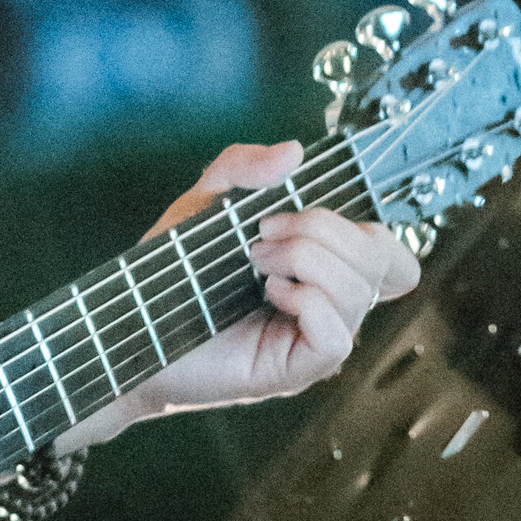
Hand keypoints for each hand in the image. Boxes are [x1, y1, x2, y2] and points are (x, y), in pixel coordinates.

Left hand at [70, 139, 420, 437]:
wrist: (132, 325)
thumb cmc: (170, 273)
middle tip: (261, 235)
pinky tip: (267, 294)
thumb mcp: (203, 203)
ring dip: (304, 259)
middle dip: (321, 228)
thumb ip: (242, 166)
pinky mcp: (298, 370)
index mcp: (323, 267)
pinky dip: (306, 301)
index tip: (296, 208)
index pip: (389, 250)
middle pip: (381, 258)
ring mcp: (317, 338)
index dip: (362, 223)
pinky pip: (337, 336)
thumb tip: (295, 151)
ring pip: (359, 291)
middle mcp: (331, 304)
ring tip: (254, 263)